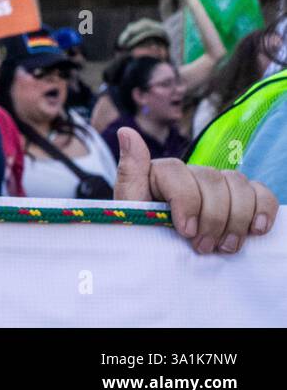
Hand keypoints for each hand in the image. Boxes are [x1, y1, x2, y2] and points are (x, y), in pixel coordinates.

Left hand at [114, 126, 276, 253]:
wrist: (165, 258)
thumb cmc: (145, 234)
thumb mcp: (130, 210)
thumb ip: (130, 173)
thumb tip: (127, 131)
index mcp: (159, 172)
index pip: (177, 171)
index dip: (185, 200)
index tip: (185, 231)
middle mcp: (190, 173)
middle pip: (211, 179)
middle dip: (211, 218)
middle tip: (203, 247)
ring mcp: (217, 184)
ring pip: (237, 183)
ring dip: (236, 218)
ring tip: (226, 247)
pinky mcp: (239, 198)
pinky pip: (260, 192)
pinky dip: (263, 209)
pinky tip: (257, 229)